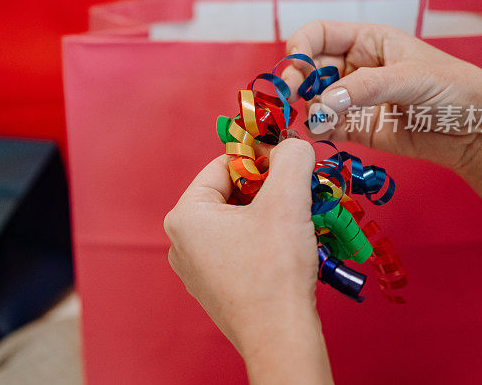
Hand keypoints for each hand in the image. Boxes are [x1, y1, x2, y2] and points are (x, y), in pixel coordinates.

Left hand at [164, 139, 331, 383]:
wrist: (280, 338)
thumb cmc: (275, 270)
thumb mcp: (287, 199)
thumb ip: (291, 158)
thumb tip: (292, 143)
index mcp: (185, 215)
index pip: (223, 165)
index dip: (259, 157)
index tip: (289, 159)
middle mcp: (181, 241)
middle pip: (230, 194)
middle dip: (267, 189)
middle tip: (299, 190)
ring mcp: (195, 268)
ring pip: (237, 222)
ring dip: (269, 214)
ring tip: (299, 218)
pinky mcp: (214, 288)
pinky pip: (238, 249)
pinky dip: (264, 240)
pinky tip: (289, 247)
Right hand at [282, 20, 481, 174]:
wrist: (474, 133)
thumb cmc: (453, 90)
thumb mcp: (413, 78)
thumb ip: (368, 87)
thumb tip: (324, 102)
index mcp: (367, 41)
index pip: (320, 34)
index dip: (301, 45)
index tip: (295, 64)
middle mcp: (353, 67)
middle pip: (308, 68)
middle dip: (294, 80)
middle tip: (289, 96)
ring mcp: (350, 99)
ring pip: (311, 99)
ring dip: (306, 108)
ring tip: (317, 121)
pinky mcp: (353, 128)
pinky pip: (323, 127)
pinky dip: (315, 132)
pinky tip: (320, 134)